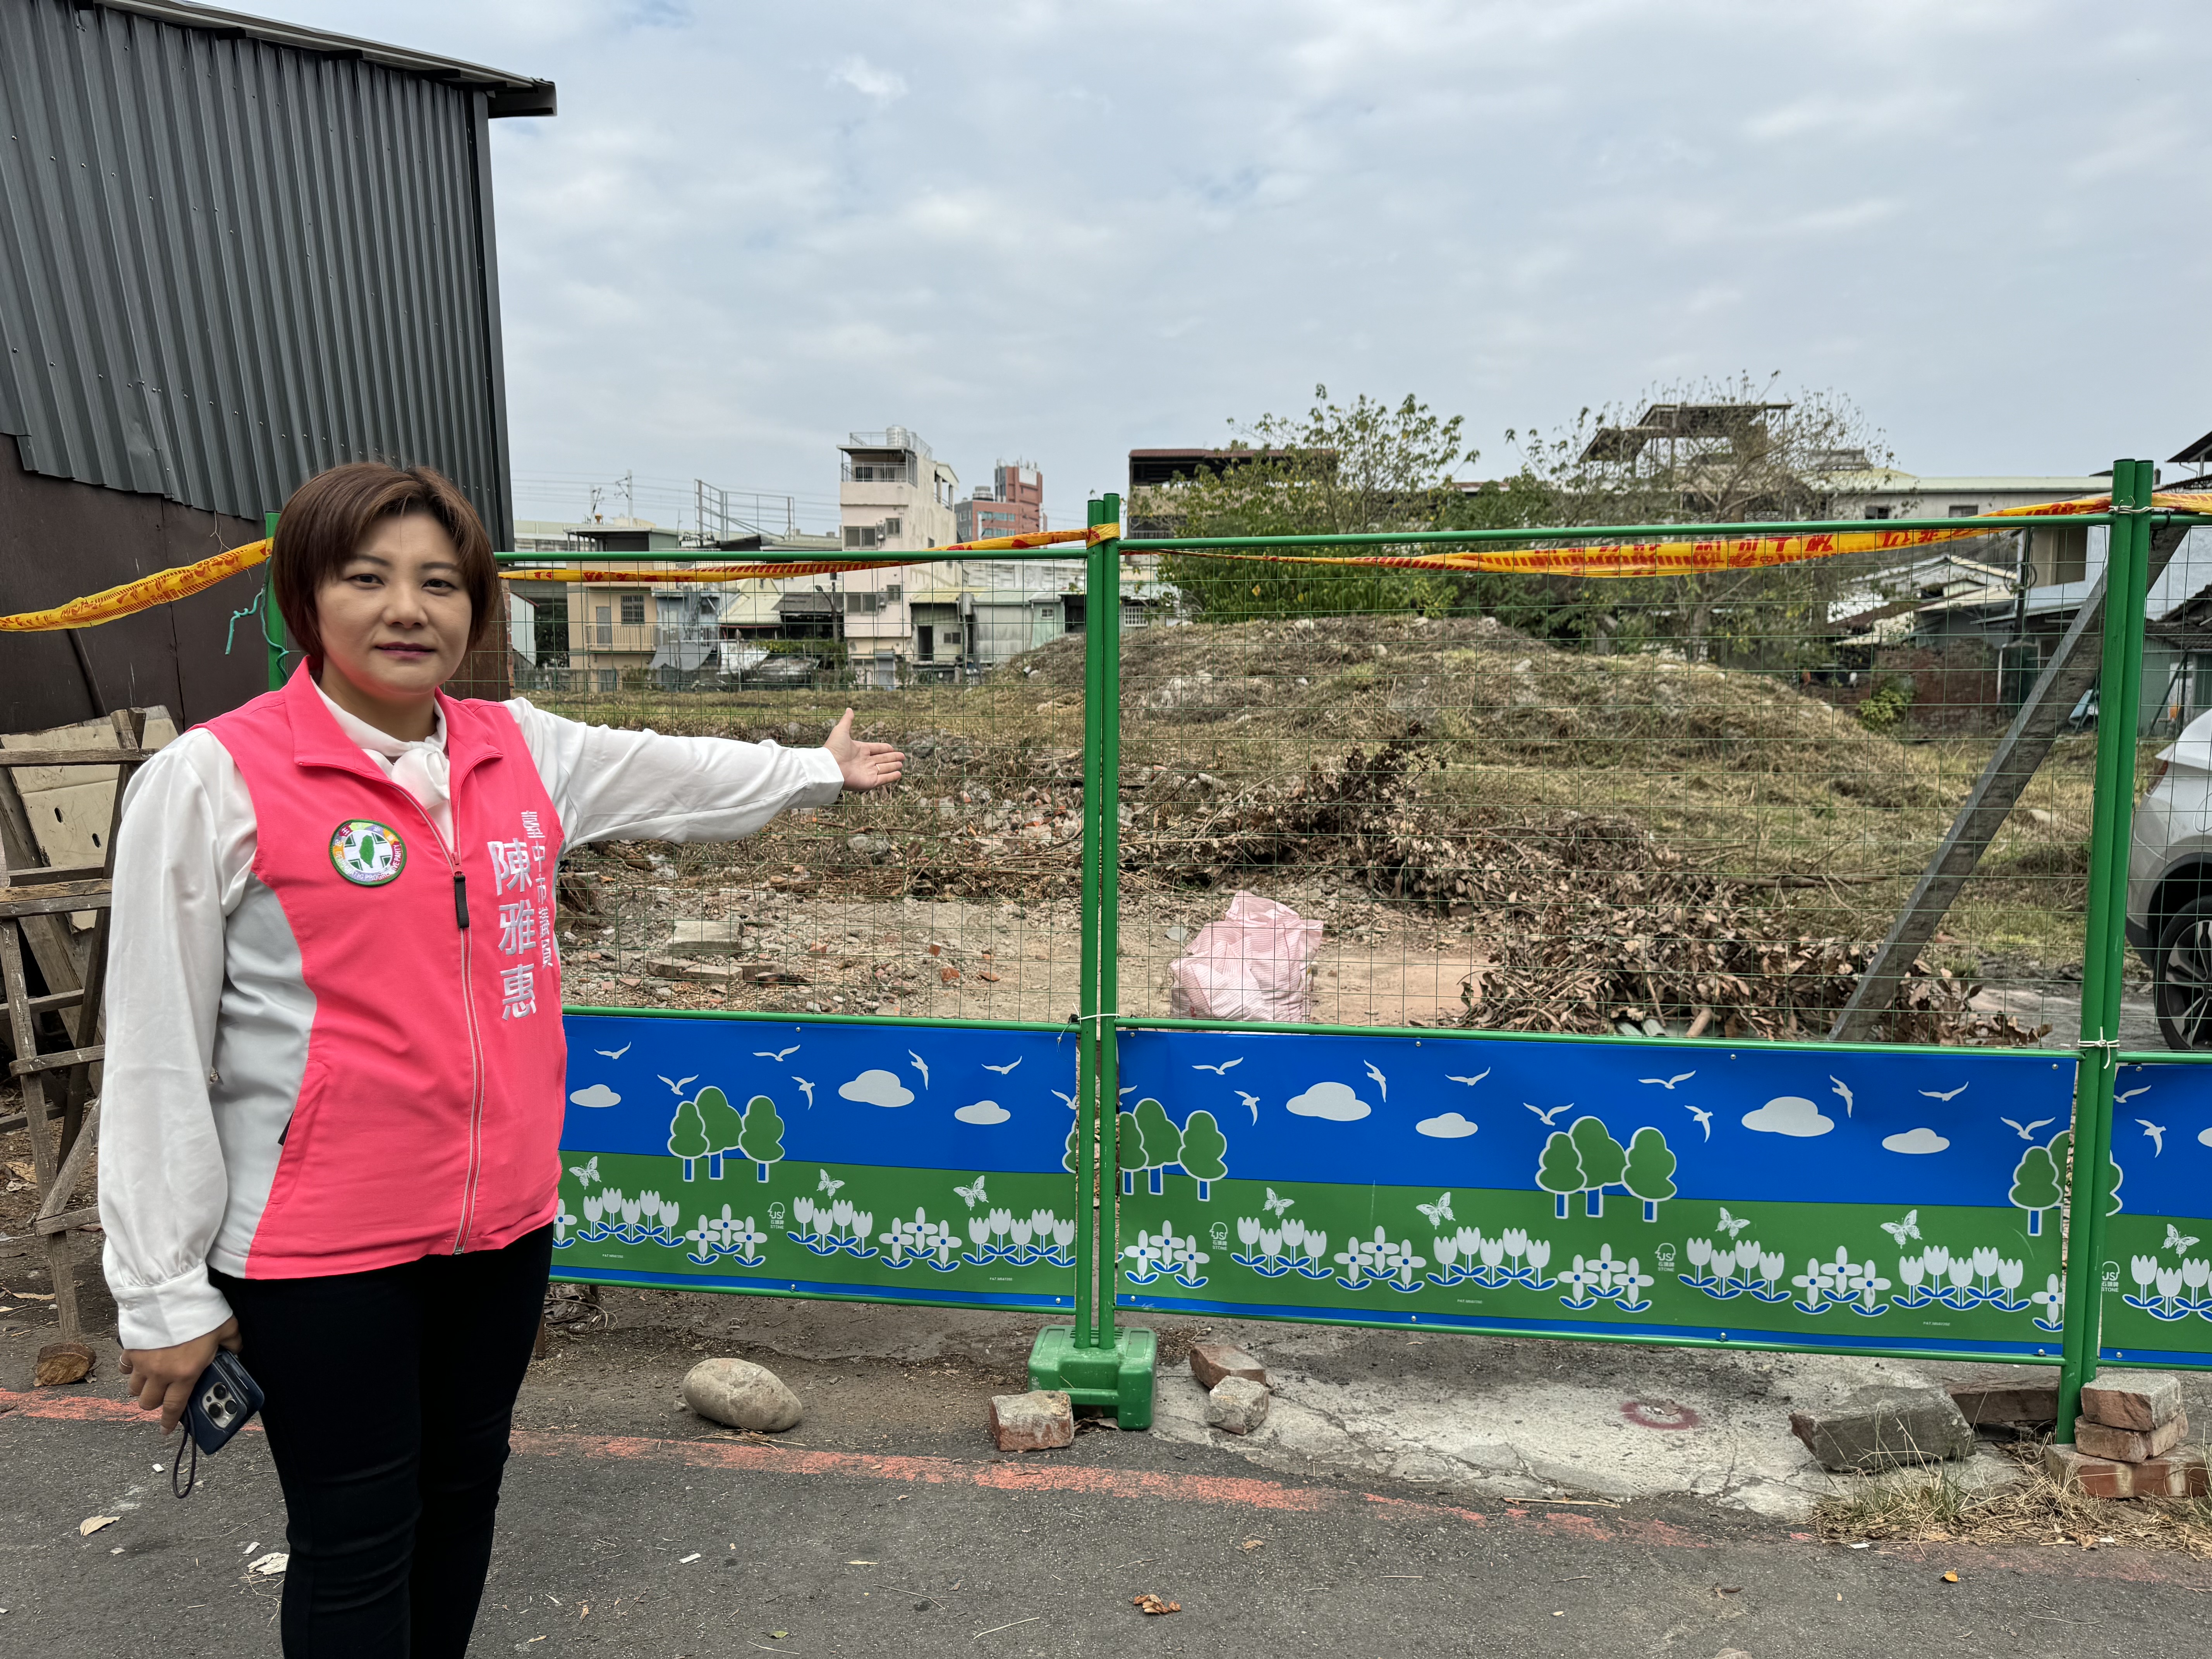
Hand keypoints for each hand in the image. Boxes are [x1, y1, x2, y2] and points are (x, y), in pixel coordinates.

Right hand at [118, 1316, 239, 1433]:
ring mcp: (142, 1362)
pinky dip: (129, 1369)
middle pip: (148, 1402)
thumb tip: (235, 1350)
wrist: (170, 1293)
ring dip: (142, 1387)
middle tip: (164, 1395)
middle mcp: (160, 1373)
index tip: (166, 1429)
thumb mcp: (227, 1328)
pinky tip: (138, 1362)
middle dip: (155, 1402)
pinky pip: (124, 1367)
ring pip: (133, 1388)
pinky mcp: (129, 1348)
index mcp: (186, 1373)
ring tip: (152, 1379)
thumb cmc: (200, 1311)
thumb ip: (232, 1343)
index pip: (175, 1407)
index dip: (170, 1421)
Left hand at [824, 709, 903, 792]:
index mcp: (860, 750)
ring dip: (893, 766)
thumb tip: (849, 709)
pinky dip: (891, 777)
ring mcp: (867, 772)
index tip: (892, 748)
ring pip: (884, 769)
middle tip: (902, 756)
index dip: (884, 748)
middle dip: (892, 758)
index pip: (876, 749)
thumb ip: (847, 720)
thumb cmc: (834, 748)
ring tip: (901, 764)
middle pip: (882, 759)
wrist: (829, 766)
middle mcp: (864, 761)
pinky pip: (883, 779)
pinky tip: (899, 774)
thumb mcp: (841, 730)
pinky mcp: (869, 782)